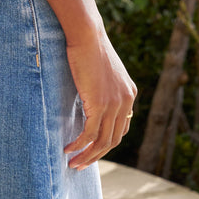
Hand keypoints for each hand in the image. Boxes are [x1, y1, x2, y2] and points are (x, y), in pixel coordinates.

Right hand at [63, 27, 136, 170]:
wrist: (87, 34)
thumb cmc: (90, 45)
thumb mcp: (104, 70)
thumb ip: (104, 87)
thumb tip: (93, 98)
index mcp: (130, 94)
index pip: (121, 127)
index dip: (107, 141)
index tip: (92, 148)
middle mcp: (126, 102)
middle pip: (113, 140)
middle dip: (96, 155)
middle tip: (81, 164)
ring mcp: (114, 104)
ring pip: (102, 141)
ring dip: (87, 156)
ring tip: (73, 163)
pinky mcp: (100, 104)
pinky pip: (90, 134)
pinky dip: (79, 145)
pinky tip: (68, 149)